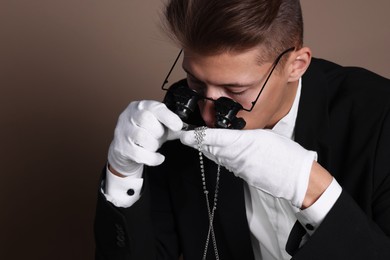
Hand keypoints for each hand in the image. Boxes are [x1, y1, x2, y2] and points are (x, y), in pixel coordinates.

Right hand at [108, 100, 182, 175]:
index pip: (154, 107)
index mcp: (141, 106)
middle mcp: (129, 115)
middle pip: (146, 120)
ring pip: (142, 137)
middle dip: (158, 132)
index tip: (178, 126)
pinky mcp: (121, 147)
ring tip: (155, 146)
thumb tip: (190, 132)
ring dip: (154, 145)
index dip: (168, 116)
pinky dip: (152, 158)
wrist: (126, 150)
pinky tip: (157, 158)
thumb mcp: (160, 127)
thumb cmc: (146, 134)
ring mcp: (122, 131)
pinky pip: (139, 154)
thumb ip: (174, 127)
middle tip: (160, 137)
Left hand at [180, 128, 316, 207]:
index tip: (184, 134)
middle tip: (185, 135)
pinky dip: (217, 156)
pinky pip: (224, 163)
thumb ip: (246, 133)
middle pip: (210, 148)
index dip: (196, 136)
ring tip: (196, 140)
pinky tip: (215, 151)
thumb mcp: (265, 135)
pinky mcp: (241, 174)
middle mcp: (236, 156)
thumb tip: (234, 132)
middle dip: (196, 141)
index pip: (214, 138)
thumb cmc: (285, 153)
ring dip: (205, 148)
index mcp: (242, 142)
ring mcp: (237, 167)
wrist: (295, 177)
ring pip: (216, 156)